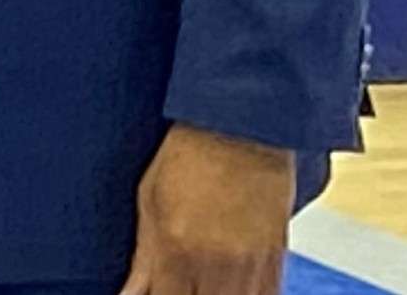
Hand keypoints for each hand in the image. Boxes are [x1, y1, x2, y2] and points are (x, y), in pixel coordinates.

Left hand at [118, 125, 292, 294]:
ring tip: (201, 286)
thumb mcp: (150, 203)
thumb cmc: (187, 158)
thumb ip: (143, 259)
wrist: (241, 129)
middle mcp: (216, 266)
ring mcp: (250, 265)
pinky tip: (229, 289)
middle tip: (178, 285)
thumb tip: (129, 294)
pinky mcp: (277, 258)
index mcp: (177, 252)